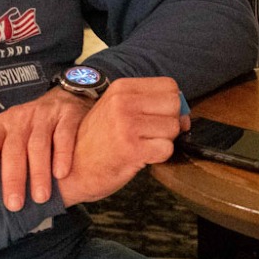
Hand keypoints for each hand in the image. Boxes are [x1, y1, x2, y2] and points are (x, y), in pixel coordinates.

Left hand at [0, 87, 88, 210]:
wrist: (64, 100)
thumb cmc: (32, 128)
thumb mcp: (11, 137)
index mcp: (1, 126)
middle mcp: (20, 119)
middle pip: (14, 148)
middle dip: (14, 178)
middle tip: (15, 203)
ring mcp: (44, 115)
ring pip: (38, 144)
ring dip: (38, 173)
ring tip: (40, 196)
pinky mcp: (67, 115)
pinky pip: (63, 135)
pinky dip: (62, 155)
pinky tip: (61, 174)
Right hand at [53, 77, 188, 207]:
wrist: (72, 172)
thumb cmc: (97, 143)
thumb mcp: (117, 112)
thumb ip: (148, 106)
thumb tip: (186, 115)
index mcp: (121, 88)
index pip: (169, 86)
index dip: (170, 104)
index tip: (158, 118)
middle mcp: (123, 102)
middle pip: (175, 104)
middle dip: (170, 122)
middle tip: (150, 135)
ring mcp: (127, 124)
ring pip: (173, 128)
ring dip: (163, 141)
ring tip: (141, 146)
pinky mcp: (131, 149)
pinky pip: (166, 149)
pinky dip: (159, 157)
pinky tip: (140, 157)